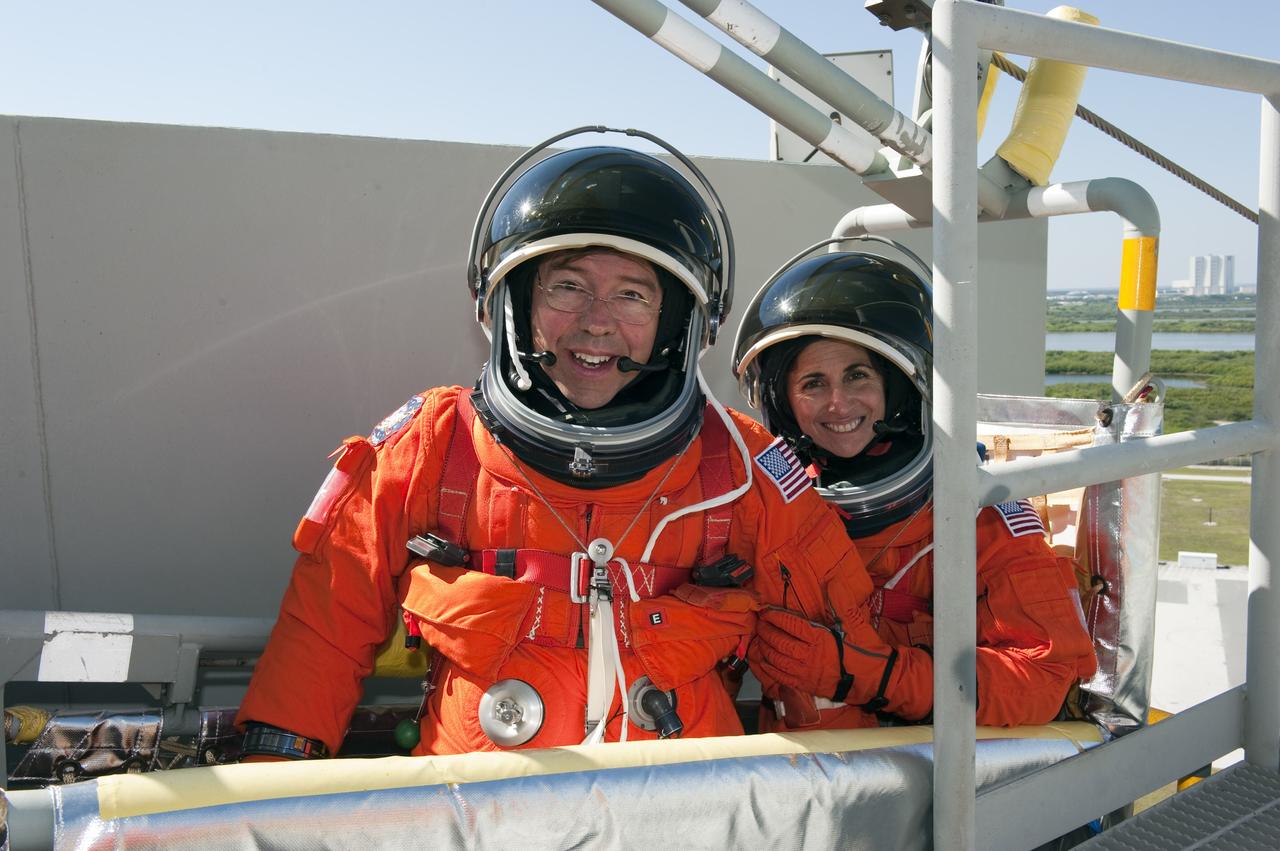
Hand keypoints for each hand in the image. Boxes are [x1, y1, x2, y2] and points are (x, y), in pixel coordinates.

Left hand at [750, 608, 896, 706]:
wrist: (875, 680)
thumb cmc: (866, 651)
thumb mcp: (857, 624)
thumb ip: (842, 603)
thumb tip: (834, 583)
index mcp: (820, 639)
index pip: (791, 625)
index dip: (776, 617)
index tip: (767, 611)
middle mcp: (810, 656)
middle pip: (780, 642)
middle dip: (766, 631)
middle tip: (759, 623)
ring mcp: (806, 673)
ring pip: (778, 660)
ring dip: (765, 649)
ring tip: (760, 639)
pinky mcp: (806, 686)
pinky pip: (782, 678)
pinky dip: (770, 669)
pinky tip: (764, 661)